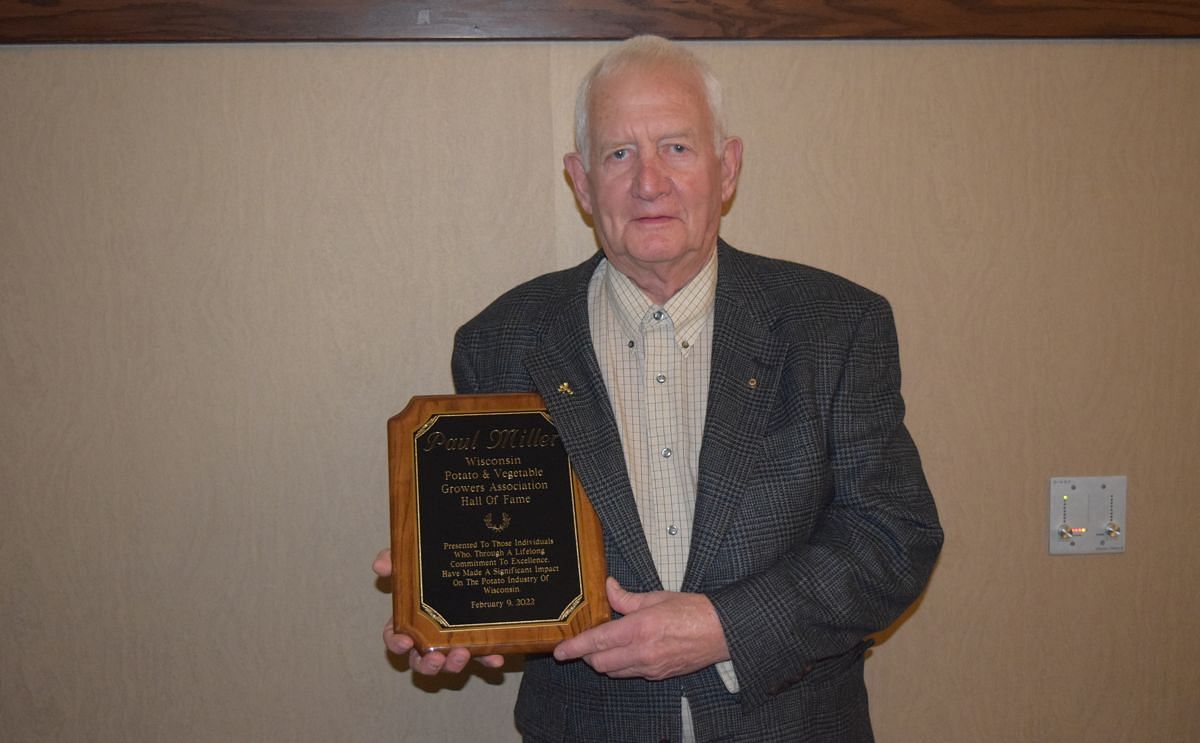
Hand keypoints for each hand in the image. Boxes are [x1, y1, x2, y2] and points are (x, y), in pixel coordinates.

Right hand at [374, 548, 503, 672]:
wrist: (472, 558)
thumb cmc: (434, 567)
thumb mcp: (415, 558)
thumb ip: (395, 559)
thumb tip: (380, 565)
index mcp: (410, 621)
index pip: (396, 639)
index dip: (397, 644)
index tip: (405, 641)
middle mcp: (431, 637)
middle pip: (422, 661)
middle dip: (427, 665)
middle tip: (436, 658)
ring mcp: (455, 641)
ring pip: (449, 663)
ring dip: (454, 665)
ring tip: (462, 653)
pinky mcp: (479, 641)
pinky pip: (483, 655)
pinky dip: (488, 658)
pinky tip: (496, 657)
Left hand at [552, 577, 728, 680]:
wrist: (722, 632)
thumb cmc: (693, 610)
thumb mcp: (657, 597)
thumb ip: (627, 597)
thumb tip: (608, 586)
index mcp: (639, 628)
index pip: (598, 641)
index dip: (575, 647)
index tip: (559, 651)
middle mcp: (642, 652)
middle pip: (599, 662)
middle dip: (587, 654)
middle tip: (584, 642)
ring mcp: (650, 667)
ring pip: (613, 671)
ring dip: (603, 661)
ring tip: (604, 646)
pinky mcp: (658, 675)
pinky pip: (630, 674)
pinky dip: (621, 665)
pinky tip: (626, 652)